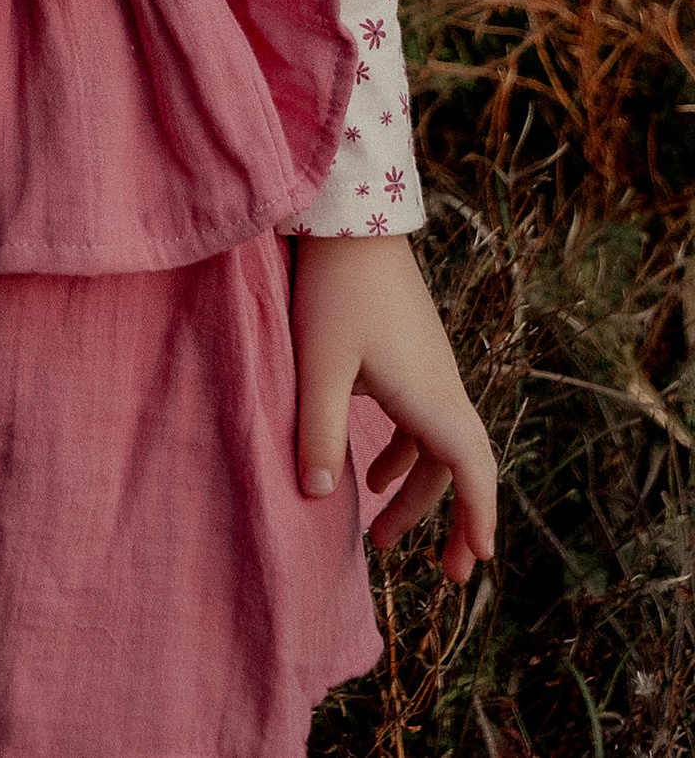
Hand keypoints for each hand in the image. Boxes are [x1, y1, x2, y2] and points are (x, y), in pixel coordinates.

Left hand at [293, 231, 495, 581]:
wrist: (351, 219)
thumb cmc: (336, 289)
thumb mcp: (320, 363)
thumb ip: (316, 429)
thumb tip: (317, 497)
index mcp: (431, 396)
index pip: (473, 471)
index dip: (478, 517)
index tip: (478, 561)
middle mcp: (441, 387)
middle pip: (459, 468)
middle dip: (451, 521)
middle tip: (444, 575)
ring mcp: (430, 370)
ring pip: (436, 447)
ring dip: (417, 491)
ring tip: (379, 534)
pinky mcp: (411, 354)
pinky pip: (421, 421)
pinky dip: (405, 455)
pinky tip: (371, 475)